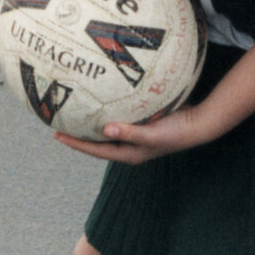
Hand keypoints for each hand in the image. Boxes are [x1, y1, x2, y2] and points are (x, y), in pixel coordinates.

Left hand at [55, 105, 211, 163]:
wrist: (197, 124)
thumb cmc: (176, 131)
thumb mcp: (152, 133)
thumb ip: (130, 132)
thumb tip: (105, 129)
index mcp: (129, 153)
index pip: (96, 150)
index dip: (76, 144)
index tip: (57, 136)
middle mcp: (129, 147)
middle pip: (97, 143)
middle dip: (78, 135)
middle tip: (58, 125)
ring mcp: (135, 136)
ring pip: (106, 131)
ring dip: (91, 124)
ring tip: (74, 113)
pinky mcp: (140, 125)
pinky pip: (117, 120)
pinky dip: (106, 114)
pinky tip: (99, 102)